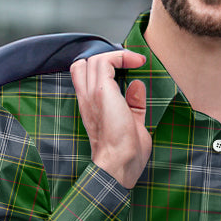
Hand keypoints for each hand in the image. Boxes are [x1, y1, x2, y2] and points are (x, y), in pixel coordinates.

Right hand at [70, 49, 149, 188]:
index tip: (128, 69)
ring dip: (116, 56)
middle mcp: (87, 99)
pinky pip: (105, 62)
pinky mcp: (101, 92)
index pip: (83, 77)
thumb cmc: (126, 154)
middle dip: (106, 59)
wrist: (119, 163)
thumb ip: (133, 104)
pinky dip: (121, 57)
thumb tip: (137, 85)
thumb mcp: (133, 123)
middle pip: (83, 64)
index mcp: (91, 108)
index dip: (103, 68)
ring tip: (135, 61)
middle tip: (128, 65)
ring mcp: (91, 94)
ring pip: (94, 59)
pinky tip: (136, 62)